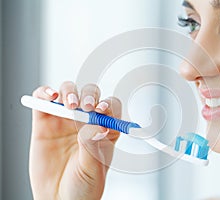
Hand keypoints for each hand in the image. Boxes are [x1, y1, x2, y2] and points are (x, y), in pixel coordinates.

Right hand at [29, 81, 120, 199]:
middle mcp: (86, 122)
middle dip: (89, 96)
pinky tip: (50, 96)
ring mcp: (65, 120)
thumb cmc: (82, 187)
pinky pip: (43, 100)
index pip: (111, 107)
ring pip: (68, 92)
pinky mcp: (44, 122)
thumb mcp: (93, 169)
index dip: (108, 105)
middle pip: (90, 95)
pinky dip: (44, 93)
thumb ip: (93, 146)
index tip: (102, 111)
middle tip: (86, 107)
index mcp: (104, 131)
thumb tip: (95, 126)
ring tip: (69, 105)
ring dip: (70, 92)